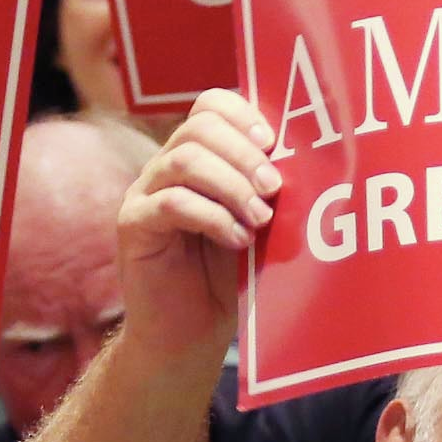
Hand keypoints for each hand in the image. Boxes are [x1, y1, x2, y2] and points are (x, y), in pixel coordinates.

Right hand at [115, 89, 278, 356]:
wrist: (187, 334)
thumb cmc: (227, 278)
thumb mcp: (256, 224)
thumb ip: (268, 190)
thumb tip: (308, 160)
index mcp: (196, 156)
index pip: (210, 106)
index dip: (242, 114)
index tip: (274, 143)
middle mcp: (165, 167)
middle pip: (199, 127)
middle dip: (244, 153)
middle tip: (274, 188)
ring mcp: (144, 194)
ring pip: (184, 161)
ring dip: (231, 186)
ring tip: (259, 218)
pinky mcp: (133, 226)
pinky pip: (171, 204)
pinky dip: (212, 217)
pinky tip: (237, 239)